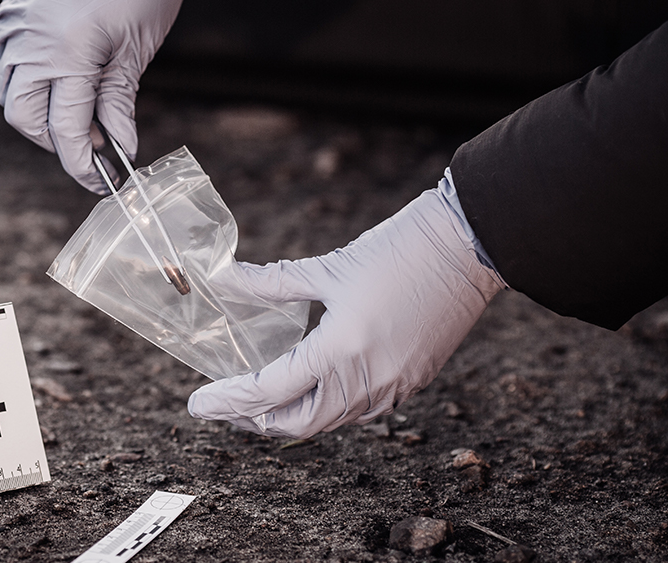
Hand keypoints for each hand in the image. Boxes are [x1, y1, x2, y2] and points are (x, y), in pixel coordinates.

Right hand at [0, 0, 210, 192]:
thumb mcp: (136, 53)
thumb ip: (117, 106)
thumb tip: (117, 150)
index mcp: (68, 52)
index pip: (64, 128)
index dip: (83, 164)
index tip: (102, 181)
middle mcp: (31, 38)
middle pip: (24, 117)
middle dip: (55, 140)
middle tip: (91, 143)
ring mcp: (15, 21)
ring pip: (7, 91)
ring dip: (35, 110)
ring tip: (75, 108)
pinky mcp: (11, 8)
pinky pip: (0, 58)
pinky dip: (19, 78)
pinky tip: (50, 78)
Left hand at [187, 184, 504, 437]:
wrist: (469, 245)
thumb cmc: (399, 249)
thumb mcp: (328, 267)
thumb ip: (271, 283)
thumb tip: (224, 279)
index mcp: (341, 349)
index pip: (270, 391)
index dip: (229, 401)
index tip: (198, 404)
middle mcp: (368, 378)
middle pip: (297, 422)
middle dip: (253, 420)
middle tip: (221, 407)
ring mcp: (395, 385)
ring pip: (329, 422)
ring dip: (289, 418)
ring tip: (256, 402)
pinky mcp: (412, 380)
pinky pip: (359, 411)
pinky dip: (325, 408)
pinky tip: (306, 391)